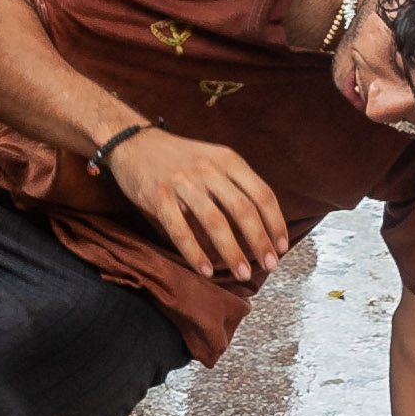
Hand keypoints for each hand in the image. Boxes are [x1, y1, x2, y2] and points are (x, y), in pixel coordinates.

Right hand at [102, 129, 290, 281]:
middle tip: (268, 265)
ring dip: (232, 252)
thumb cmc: (178, 158)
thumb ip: (234, 185)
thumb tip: (260, 227)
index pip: (262, 194)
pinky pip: (180, 230)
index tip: (281, 247)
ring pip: (215, 222)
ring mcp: (183, 182)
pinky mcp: (158, 196)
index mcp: (228, 159)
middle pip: (243, 210)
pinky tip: (206, 270)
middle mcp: (208, 169)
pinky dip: (195, 253)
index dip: (275, 223)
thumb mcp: (213, 159)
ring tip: (242, 273)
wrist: (133, 142)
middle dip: (259, 242)